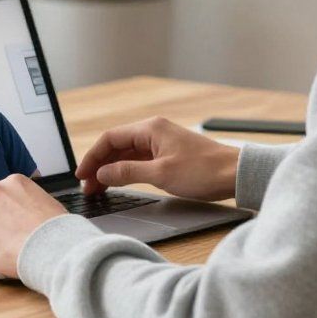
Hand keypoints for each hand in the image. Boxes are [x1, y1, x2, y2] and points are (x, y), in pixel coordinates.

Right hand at [76, 116, 239, 201]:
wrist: (234, 174)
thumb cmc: (203, 171)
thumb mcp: (160, 174)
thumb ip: (128, 172)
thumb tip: (103, 173)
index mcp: (150, 129)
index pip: (110, 138)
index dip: (92, 157)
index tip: (81, 175)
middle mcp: (153, 131)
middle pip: (116, 145)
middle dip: (99, 165)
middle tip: (87, 187)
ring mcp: (161, 142)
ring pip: (127, 154)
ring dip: (111, 169)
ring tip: (98, 189)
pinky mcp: (167, 154)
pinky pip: (139, 160)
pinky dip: (125, 171)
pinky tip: (118, 183)